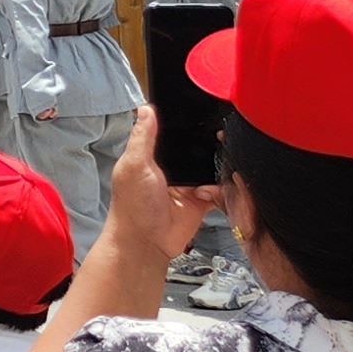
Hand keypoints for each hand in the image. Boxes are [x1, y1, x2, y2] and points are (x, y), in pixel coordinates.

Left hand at [103, 106, 223, 267]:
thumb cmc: (132, 205)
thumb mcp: (134, 165)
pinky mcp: (201, 201)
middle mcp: (172, 168)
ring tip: (217, 163)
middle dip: (208, 146)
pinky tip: (206, 191)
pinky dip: (219, 189)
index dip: (185, 127)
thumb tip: (145, 109)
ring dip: (216, 167)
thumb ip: (143, 138)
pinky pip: (219, 190)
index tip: (201, 115)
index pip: (172, 134)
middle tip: (219, 139)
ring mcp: (188, 184)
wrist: (145, 242)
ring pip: (211, 168)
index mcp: (152, 156)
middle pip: (197, 150)